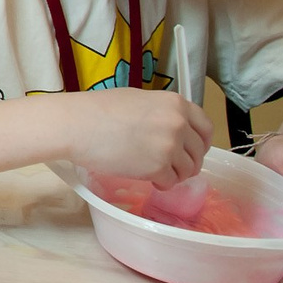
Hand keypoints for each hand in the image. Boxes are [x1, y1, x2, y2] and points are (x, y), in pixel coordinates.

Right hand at [66, 87, 210, 185]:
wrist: (76, 125)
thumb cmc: (98, 110)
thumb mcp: (138, 100)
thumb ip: (163, 113)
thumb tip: (174, 129)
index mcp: (175, 103)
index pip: (206, 127)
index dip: (201, 141)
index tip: (193, 148)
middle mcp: (178, 123)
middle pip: (198, 152)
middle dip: (187, 160)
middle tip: (170, 164)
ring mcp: (170, 146)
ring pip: (187, 169)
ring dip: (174, 173)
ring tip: (155, 170)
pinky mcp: (159, 167)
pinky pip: (171, 182)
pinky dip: (161, 182)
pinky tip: (147, 176)